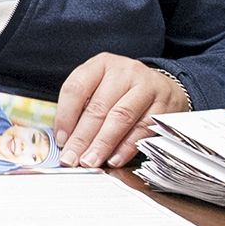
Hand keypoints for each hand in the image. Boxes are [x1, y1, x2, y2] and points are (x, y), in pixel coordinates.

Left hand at [53, 54, 189, 168]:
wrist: (163, 86)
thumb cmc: (123, 89)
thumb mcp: (100, 86)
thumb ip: (82, 108)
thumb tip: (66, 140)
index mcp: (101, 64)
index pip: (76, 88)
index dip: (65, 116)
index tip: (61, 140)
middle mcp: (124, 71)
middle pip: (98, 107)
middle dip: (82, 137)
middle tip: (72, 158)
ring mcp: (146, 86)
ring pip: (120, 118)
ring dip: (102, 144)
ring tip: (90, 161)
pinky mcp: (163, 105)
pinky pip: (142, 129)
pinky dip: (126, 147)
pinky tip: (114, 159)